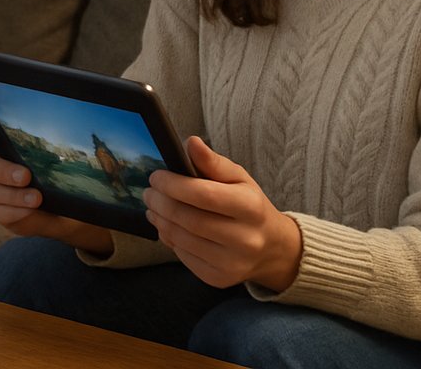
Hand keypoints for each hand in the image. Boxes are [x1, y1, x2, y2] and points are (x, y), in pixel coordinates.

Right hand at [0, 122, 114, 255]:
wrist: (65, 211)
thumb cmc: (58, 176)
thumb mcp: (61, 159)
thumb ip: (60, 149)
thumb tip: (78, 135)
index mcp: (0, 147)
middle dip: (4, 171)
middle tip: (26, 176)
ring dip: (14, 195)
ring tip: (37, 198)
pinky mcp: (2, 213)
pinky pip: (2, 213)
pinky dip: (18, 212)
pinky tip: (32, 210)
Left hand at [144, 136, 302, 290]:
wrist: (271, 248)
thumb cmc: (249, 205)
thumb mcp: (239, 178)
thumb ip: (213, 162)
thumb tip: (190, 142)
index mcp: (251, 208)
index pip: (204, 195)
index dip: (173, 184)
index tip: (156, 176)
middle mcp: (245, 239)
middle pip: (188, 219)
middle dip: (161, 202)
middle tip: (148, 192)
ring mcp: (232, 263)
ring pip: (182, 239)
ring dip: (160, 220)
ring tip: (153, 207)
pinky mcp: (219, 279)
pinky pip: (183, 257)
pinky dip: (169, 239)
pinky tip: (167, 226)